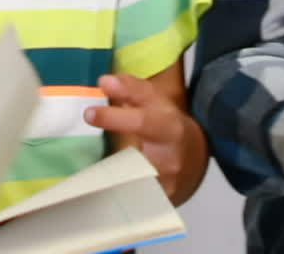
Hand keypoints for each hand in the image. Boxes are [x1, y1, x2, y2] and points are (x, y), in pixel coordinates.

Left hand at [85, 70, 205, 203]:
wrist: (195, 160)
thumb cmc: (167, 124)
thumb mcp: (156, 101)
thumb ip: (131, 89)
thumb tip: (103, 81)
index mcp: (169, 127)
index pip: (142, 121)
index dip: (114, 118)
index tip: (88, 113)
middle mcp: (169, 157)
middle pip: (134, 157)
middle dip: (110, 158)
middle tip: (89, 156)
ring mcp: (166, 184)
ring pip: (130, 182)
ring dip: (111, 176)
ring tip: (92, 174)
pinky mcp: (160, 202)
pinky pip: (132, 197)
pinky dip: (117, 192)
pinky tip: (106, 189)